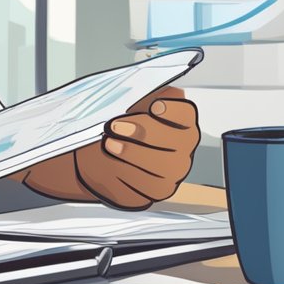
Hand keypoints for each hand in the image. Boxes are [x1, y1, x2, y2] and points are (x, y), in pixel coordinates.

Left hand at [17, 86, 199, 209]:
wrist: (98, 153)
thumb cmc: (117, 126)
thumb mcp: (128, 102)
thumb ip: (140, 93)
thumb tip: (151, 89)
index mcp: (180, 122)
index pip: (186, 115)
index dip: (173, 110)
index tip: (154, 106)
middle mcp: (182, 150)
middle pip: (175, 142)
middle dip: (144, 133)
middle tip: (116, 126)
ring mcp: (170, 175)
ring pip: (160, 169)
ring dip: (131, 154)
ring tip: (109, 144)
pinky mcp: (152, 193)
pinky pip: (144, 187)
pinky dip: (124, 174)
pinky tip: (111, 164)